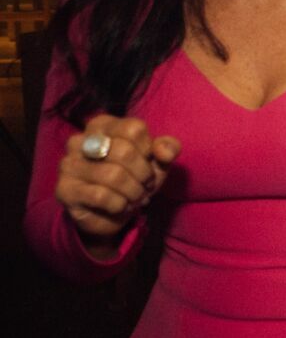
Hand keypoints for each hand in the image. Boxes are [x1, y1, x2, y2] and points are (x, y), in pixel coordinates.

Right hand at [54, 115, 179, 256]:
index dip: (149, 150)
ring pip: (113, 175)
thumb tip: (164, 151)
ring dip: (133, 192)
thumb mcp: (157, 161)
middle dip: (143, 174)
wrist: (112, 212)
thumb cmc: (134, 178)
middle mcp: (79, 141)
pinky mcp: (65, 189)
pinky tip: (120, 206)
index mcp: (102, 126)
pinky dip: (120, 204)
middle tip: (145, 185)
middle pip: (123, 151)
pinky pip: (101, 196)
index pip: (133, 129)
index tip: (148, 162)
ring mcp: (69, 164)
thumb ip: (167, 149)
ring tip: (135, 197)